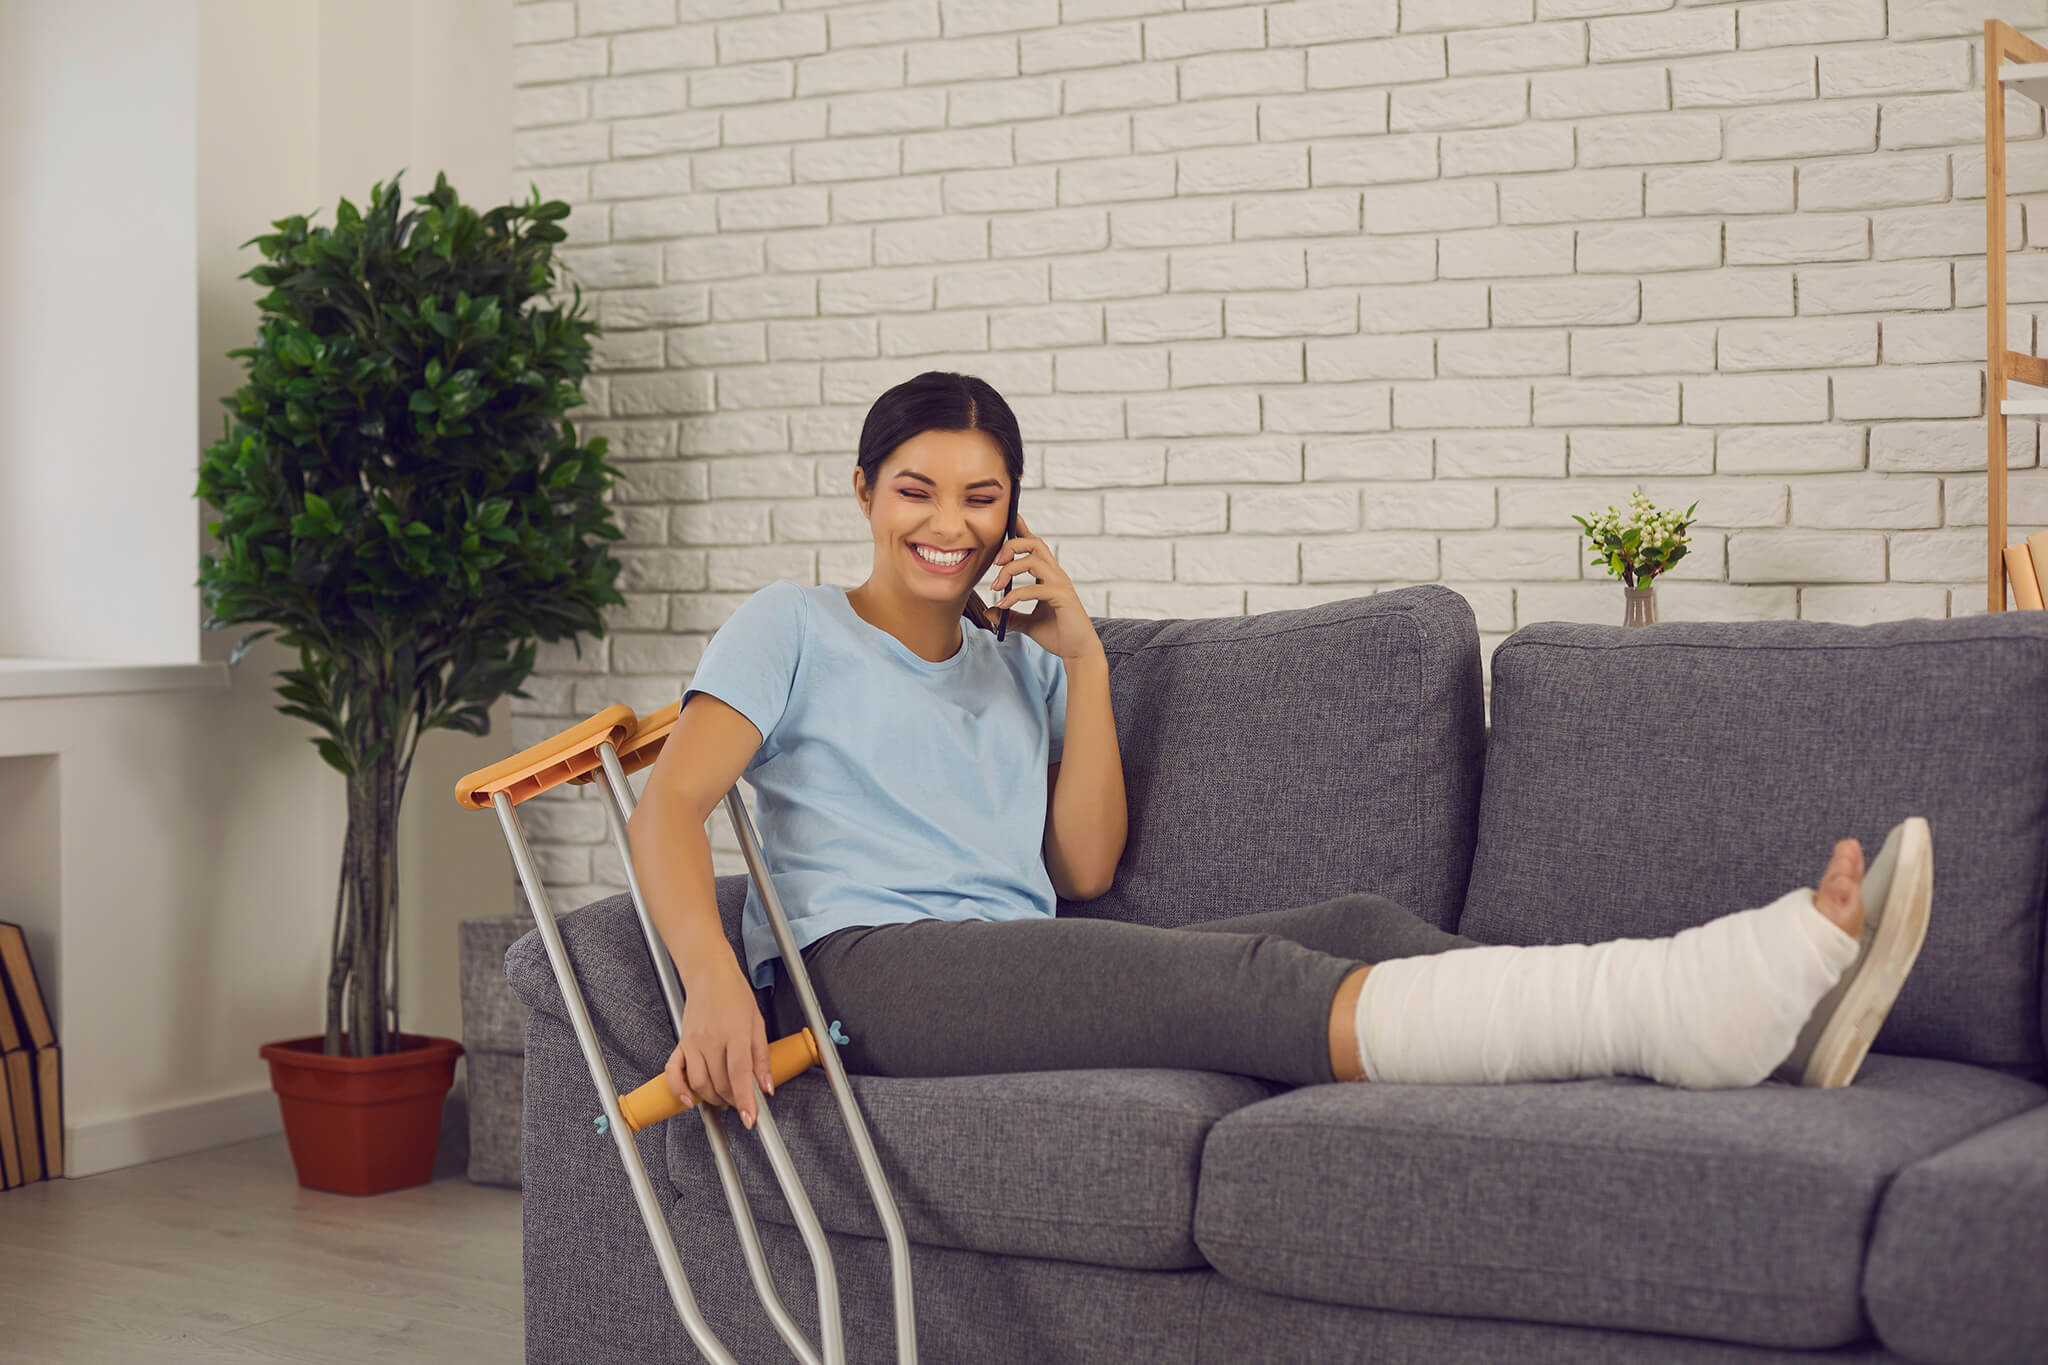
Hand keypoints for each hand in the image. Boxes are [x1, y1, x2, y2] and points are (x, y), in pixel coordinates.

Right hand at [669, 962, 772, 1128]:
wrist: (709, 974)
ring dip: (713, 1098)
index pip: (739, 1073)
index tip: (750, 1119)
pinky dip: (679, 1090)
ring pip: (699, 1083)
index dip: (745, 1099)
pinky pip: (673, 1072)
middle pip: (719, 1082)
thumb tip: (766, 1087)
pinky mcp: (681, 1043)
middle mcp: (711, 1039)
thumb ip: (762, 1057)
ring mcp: (693, 1042)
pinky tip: (689, 1099)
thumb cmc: (735, 995)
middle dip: (733, 1101)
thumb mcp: (758, 1023)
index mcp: (735, 1032)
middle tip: (742, 1103)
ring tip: (725, 1098)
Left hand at [989, 513, 1102, 663]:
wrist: (1078, 652)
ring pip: (1034, 560)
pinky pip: (1035, 589)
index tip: (1008, 519)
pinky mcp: (1062, 598)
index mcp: (1049, 575)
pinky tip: (1003, 606)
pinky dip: (1015, 595)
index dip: (1022, 529)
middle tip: (995, 563)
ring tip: (996, 587)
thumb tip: (990, 612)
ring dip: (1010, 570)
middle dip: (1011, 546)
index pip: (1035, 545)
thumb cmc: (1058, 634)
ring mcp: (1061, 584)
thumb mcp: (1027, 623)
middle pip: (1034, 543)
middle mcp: (1056, 574)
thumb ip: (1010, 615)